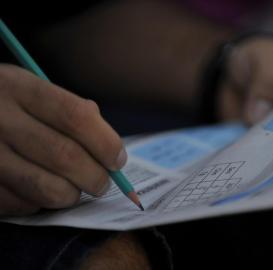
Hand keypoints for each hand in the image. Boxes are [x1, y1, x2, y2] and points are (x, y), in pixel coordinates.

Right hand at [0, 64, 126, 215]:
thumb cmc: (5, 103)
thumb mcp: (30, 88)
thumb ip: (70, 110)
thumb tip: (110, 151)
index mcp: (18, 87)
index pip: (76, 116)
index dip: (106, 143)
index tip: (118, 160)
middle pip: (65, 156)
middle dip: (95, 176)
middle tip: (103, 183)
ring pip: (45, 187)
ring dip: (72, 195)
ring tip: (75, 190)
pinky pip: (21, 204)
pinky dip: (41, 204)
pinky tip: (42, 191)